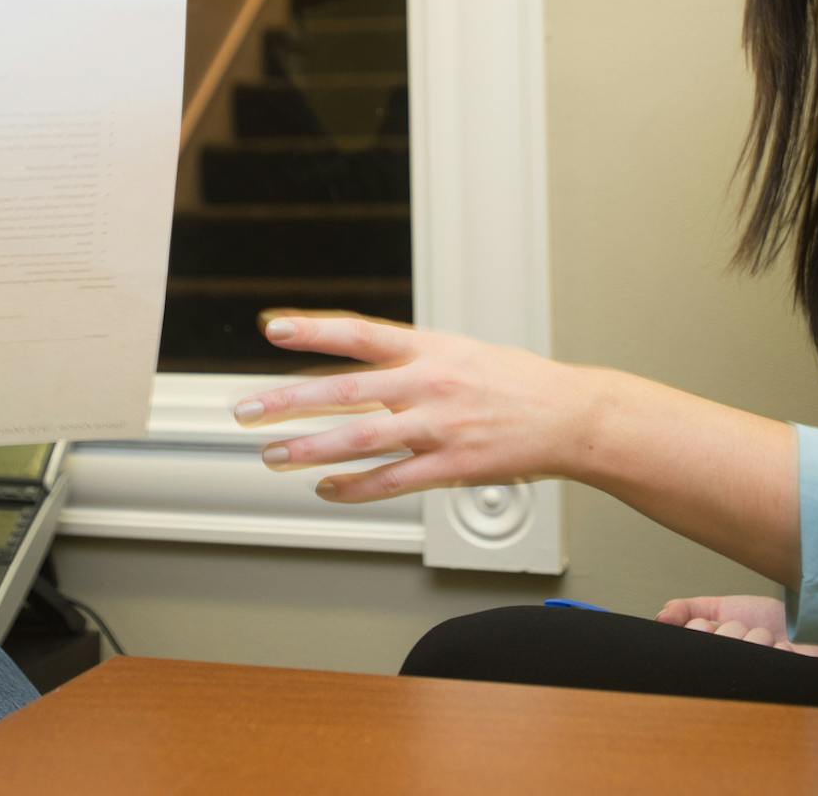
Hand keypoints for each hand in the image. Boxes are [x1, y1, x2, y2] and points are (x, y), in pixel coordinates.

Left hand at [233, 310, 606, 502]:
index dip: (314, 330)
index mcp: (431, 349)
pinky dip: (354, 488)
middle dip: (288, 402)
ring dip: (309, 450)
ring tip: (273, 455)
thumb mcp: (460, 352)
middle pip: (345, 391)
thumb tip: (359, 367)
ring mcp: (440, 427)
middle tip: (247, 411)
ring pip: (359, 440)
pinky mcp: (453, 466)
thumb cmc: (516, 383)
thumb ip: (410, 361)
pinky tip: (327, 489)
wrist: (571, 416)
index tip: (272, 329)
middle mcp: (430, 384)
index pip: (361, 333)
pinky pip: (392, 481)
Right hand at [656, 594, 817, 664]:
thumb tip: (660, 616)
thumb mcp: (721, 608)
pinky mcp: (791, 682)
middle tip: (746, 631)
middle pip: (722, 640)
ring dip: (764, 637)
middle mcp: (735, 672)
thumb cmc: (769, 622)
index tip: (712, 625)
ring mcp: (762, 679)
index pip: (695, 637)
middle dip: (735, 628)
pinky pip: (780, 660)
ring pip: (752, 645)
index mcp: (715, 657)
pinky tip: (788, 652)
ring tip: (772, 642)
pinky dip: (785, 652)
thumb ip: (687, 609)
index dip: (703, 627)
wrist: (812, 627)